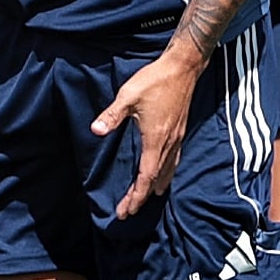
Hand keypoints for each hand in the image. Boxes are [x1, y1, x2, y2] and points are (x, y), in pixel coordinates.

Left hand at [90, 46, 202, 216]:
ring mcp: (176, 137)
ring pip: (168, 170)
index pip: (146, 176)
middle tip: (129, 211)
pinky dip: (166, 172)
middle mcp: (169, 143)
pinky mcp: (179, 130)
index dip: (136, 196)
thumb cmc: (155, 81)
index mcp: (156, 139)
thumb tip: (95, 130)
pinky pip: (174, 159)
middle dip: (143, 197)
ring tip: (149, 197)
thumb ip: (112, 115)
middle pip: (157, 178)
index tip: (126, 211)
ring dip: (156, 186)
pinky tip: (164, 172)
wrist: (183, 68)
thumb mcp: (128, 96)